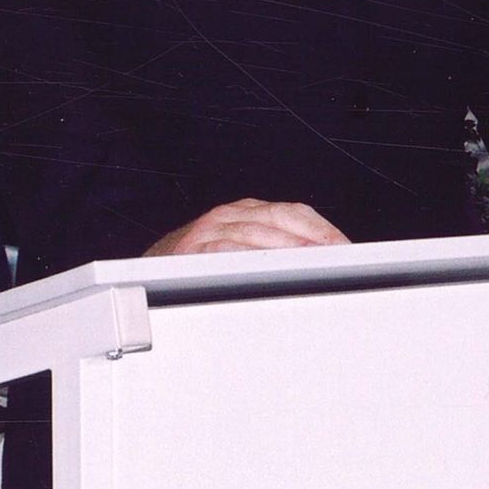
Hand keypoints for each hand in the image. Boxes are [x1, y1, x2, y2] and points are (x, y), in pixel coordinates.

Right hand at [145, 199, 350, 255]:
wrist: (142, 278)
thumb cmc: (194, 268)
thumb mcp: (235, 250)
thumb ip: (270, 248)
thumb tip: (320, 263)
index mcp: (243, 212)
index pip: (293, 211)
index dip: (322, 229)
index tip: (346, 249)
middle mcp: (227, 216)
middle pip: (281, 218)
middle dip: (314, 239)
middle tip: (340, 260)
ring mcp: (208, 232)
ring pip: (258, 234)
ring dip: (290, 251)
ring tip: (316, 268)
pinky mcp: (190, 252)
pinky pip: (226, 252)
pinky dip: (251, 260)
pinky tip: (271, 274)